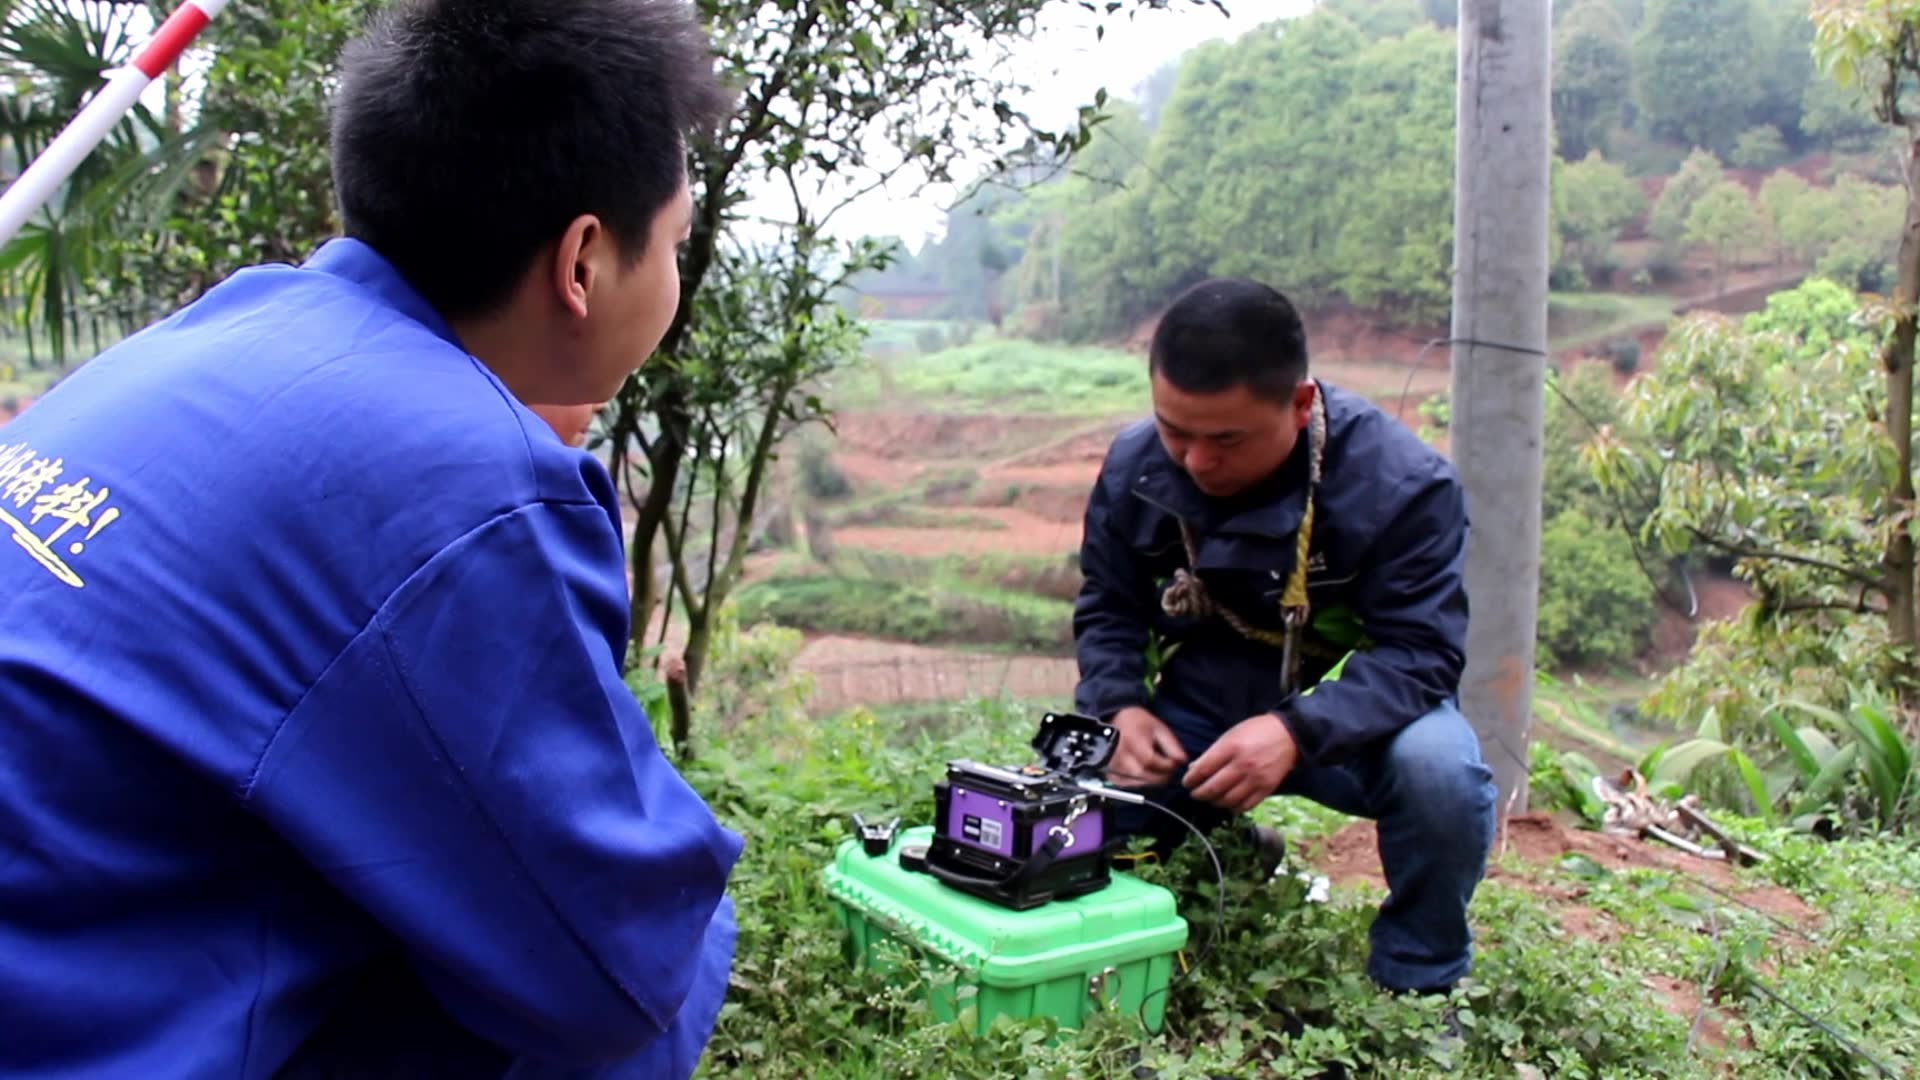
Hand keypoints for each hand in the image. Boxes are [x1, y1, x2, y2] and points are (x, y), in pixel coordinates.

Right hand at [1106, 706, 1187, 787]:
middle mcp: (1123, 759)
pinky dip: (1140, 782)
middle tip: (1166, 766)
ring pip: (1141, 784)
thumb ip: (1172, 746)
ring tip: (1154, 766)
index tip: (1173, 762)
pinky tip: (1143, 771)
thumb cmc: (1137, 722)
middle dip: (1163, 775)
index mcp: (1135, 745)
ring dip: (1152, 780)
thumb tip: (1182, 762)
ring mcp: (1115, 768)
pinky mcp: (1111, 775)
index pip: (1157, 765)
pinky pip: (1131, 786)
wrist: (1115, 719)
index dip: (1169, 766)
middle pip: (1149, 778)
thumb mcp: (1159, 728)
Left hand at [1183, 713, 1298, 813]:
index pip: (1204, 770)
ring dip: (1215, 802)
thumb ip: (1212, 752)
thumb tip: (1194, 768)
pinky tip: (1228, 802)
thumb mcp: (1230, 734)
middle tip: (1195, 794)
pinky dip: (1233, 807)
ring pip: (1228, 800)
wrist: (1288, 735)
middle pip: (1213, 788)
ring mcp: (1256, 779)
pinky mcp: (1267, 789)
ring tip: (1211, 798)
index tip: (1187, 783)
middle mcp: (1243, 765)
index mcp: (1231, 748)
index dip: (1191, 780)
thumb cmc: (1256, 731)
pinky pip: (1245, 806)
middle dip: (1199, 794)